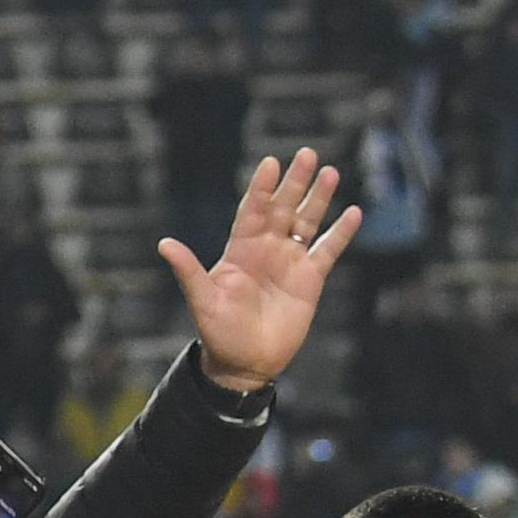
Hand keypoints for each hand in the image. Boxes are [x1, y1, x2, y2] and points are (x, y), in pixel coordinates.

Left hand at [159, 146, 354, 390]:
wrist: (244, 362)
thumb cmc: (218, 332)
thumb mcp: (203, 300)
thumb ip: (188, 270)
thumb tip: (164, 244)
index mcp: (240, 250)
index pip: (252, 211)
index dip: (262, 188)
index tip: (271, 163)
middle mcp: (266, 250)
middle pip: (283, 208)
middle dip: (295, 182)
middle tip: (308, 154)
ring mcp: (289, 262)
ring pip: (307, 222)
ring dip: (318, 199)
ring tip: (330, 172)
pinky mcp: (310, 279)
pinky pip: (328, 249)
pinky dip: (341, 233)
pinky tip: (354, 213)